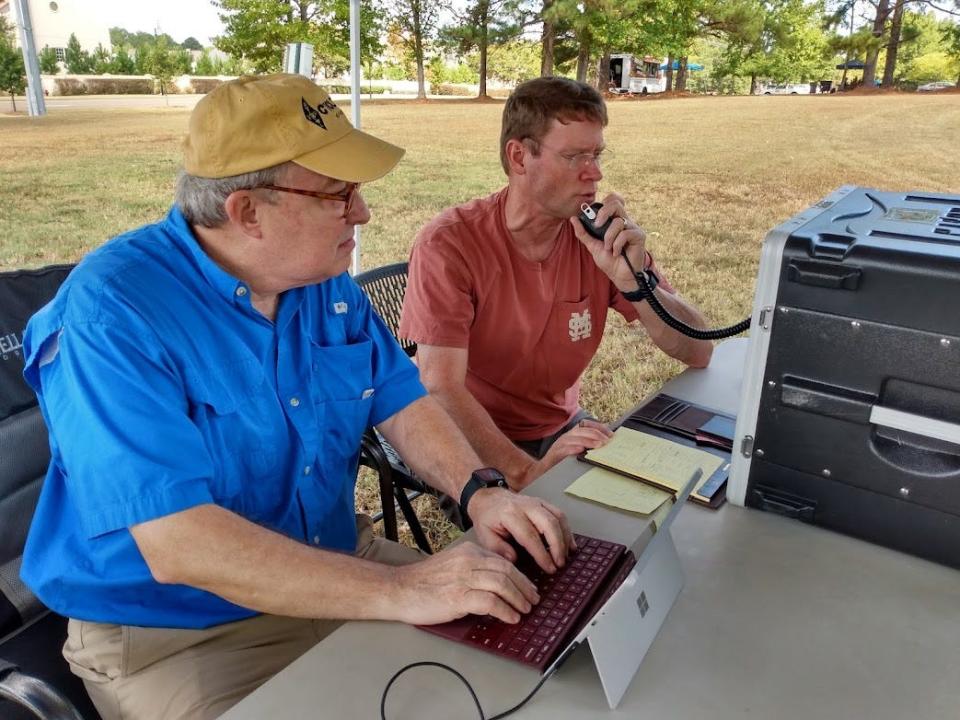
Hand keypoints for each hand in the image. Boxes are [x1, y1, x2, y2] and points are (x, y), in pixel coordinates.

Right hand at [392, 542, 539, 624]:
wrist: (398, 589)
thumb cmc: (423, 582)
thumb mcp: (452, 566)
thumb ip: (473, 570)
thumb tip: (499, 585)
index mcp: (468, 552)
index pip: (503, 561)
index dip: (520, 576)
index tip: (528, 588)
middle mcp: (468, 561)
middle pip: (507, 571)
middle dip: (524, 587)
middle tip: (533, 600)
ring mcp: (463, 578)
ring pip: (502, 584)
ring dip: (518, 599)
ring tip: (525, 610)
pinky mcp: (457, 597)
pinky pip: (490, 602)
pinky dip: (505, 611)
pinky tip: (510, 618)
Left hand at [467, 489, 574, 574]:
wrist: (489, 499)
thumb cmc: (487, 519)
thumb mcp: (484, 536)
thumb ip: (498, 549)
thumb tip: (515, 560)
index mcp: (509, 514)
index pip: (530, 536)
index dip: (542, 554)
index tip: (550, 568)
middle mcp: (526, 506)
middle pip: (549, 524)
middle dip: (557, 546)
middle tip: (560, 564)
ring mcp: (537, 502)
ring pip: (558, 518)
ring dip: (565, 539)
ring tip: (566, 557)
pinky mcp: (543, 503)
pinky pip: (560, 514)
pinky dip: (567, 530)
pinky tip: (570, 545)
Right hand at [513, 419, 612, 490]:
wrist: (540, 472)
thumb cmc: (560, 462)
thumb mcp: (574, 450)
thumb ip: (586, 446)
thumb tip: (605, 445)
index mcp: (571, 435)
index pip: (586, 424)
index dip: (599, 427)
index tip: (611, 435)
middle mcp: (565, 437)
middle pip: (582, 430)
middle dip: (596, 434)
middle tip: (607, 441)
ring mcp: (559, 445)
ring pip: (574, 438)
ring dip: (588, 440)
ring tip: (599, 445)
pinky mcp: (554, 455)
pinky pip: (564, 450)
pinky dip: (573, 449)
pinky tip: (581, 451)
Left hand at [570, 192, 646, 290]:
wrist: (619, 276)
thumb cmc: (608, 261)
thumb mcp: (592, 245)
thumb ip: (583, 233)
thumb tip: (573, 218)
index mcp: (614, 220)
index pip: (613, 199)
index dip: (604, 202)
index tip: (593, 216)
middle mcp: (624, 221)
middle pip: (616, 203)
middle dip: (603, 213)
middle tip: (596, 225)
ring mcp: (633, 227)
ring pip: (618, 222)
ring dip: (609, 237)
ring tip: (608, 248)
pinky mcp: (639, 236)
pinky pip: (625, 233)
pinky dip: (617, 244)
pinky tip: (617, 252)